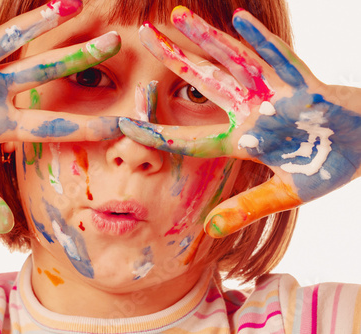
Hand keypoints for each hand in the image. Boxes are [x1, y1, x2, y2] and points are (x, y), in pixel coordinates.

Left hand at [119, 7, 360, 237]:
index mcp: (241, 140)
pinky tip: (238, 19)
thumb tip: (212, 228)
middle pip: (204, 80)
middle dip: (174, 58)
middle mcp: (250, 110)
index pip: (190, 137)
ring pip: (234, 61)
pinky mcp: (304, 84)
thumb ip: (249, 208)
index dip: (157, 132)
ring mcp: (275, 93)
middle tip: (143, 35)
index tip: (124, 125)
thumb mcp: (285, 194)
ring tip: (176, 15)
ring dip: (206, 38)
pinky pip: (281, 59)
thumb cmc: (326, 166)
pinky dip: (261, 42)